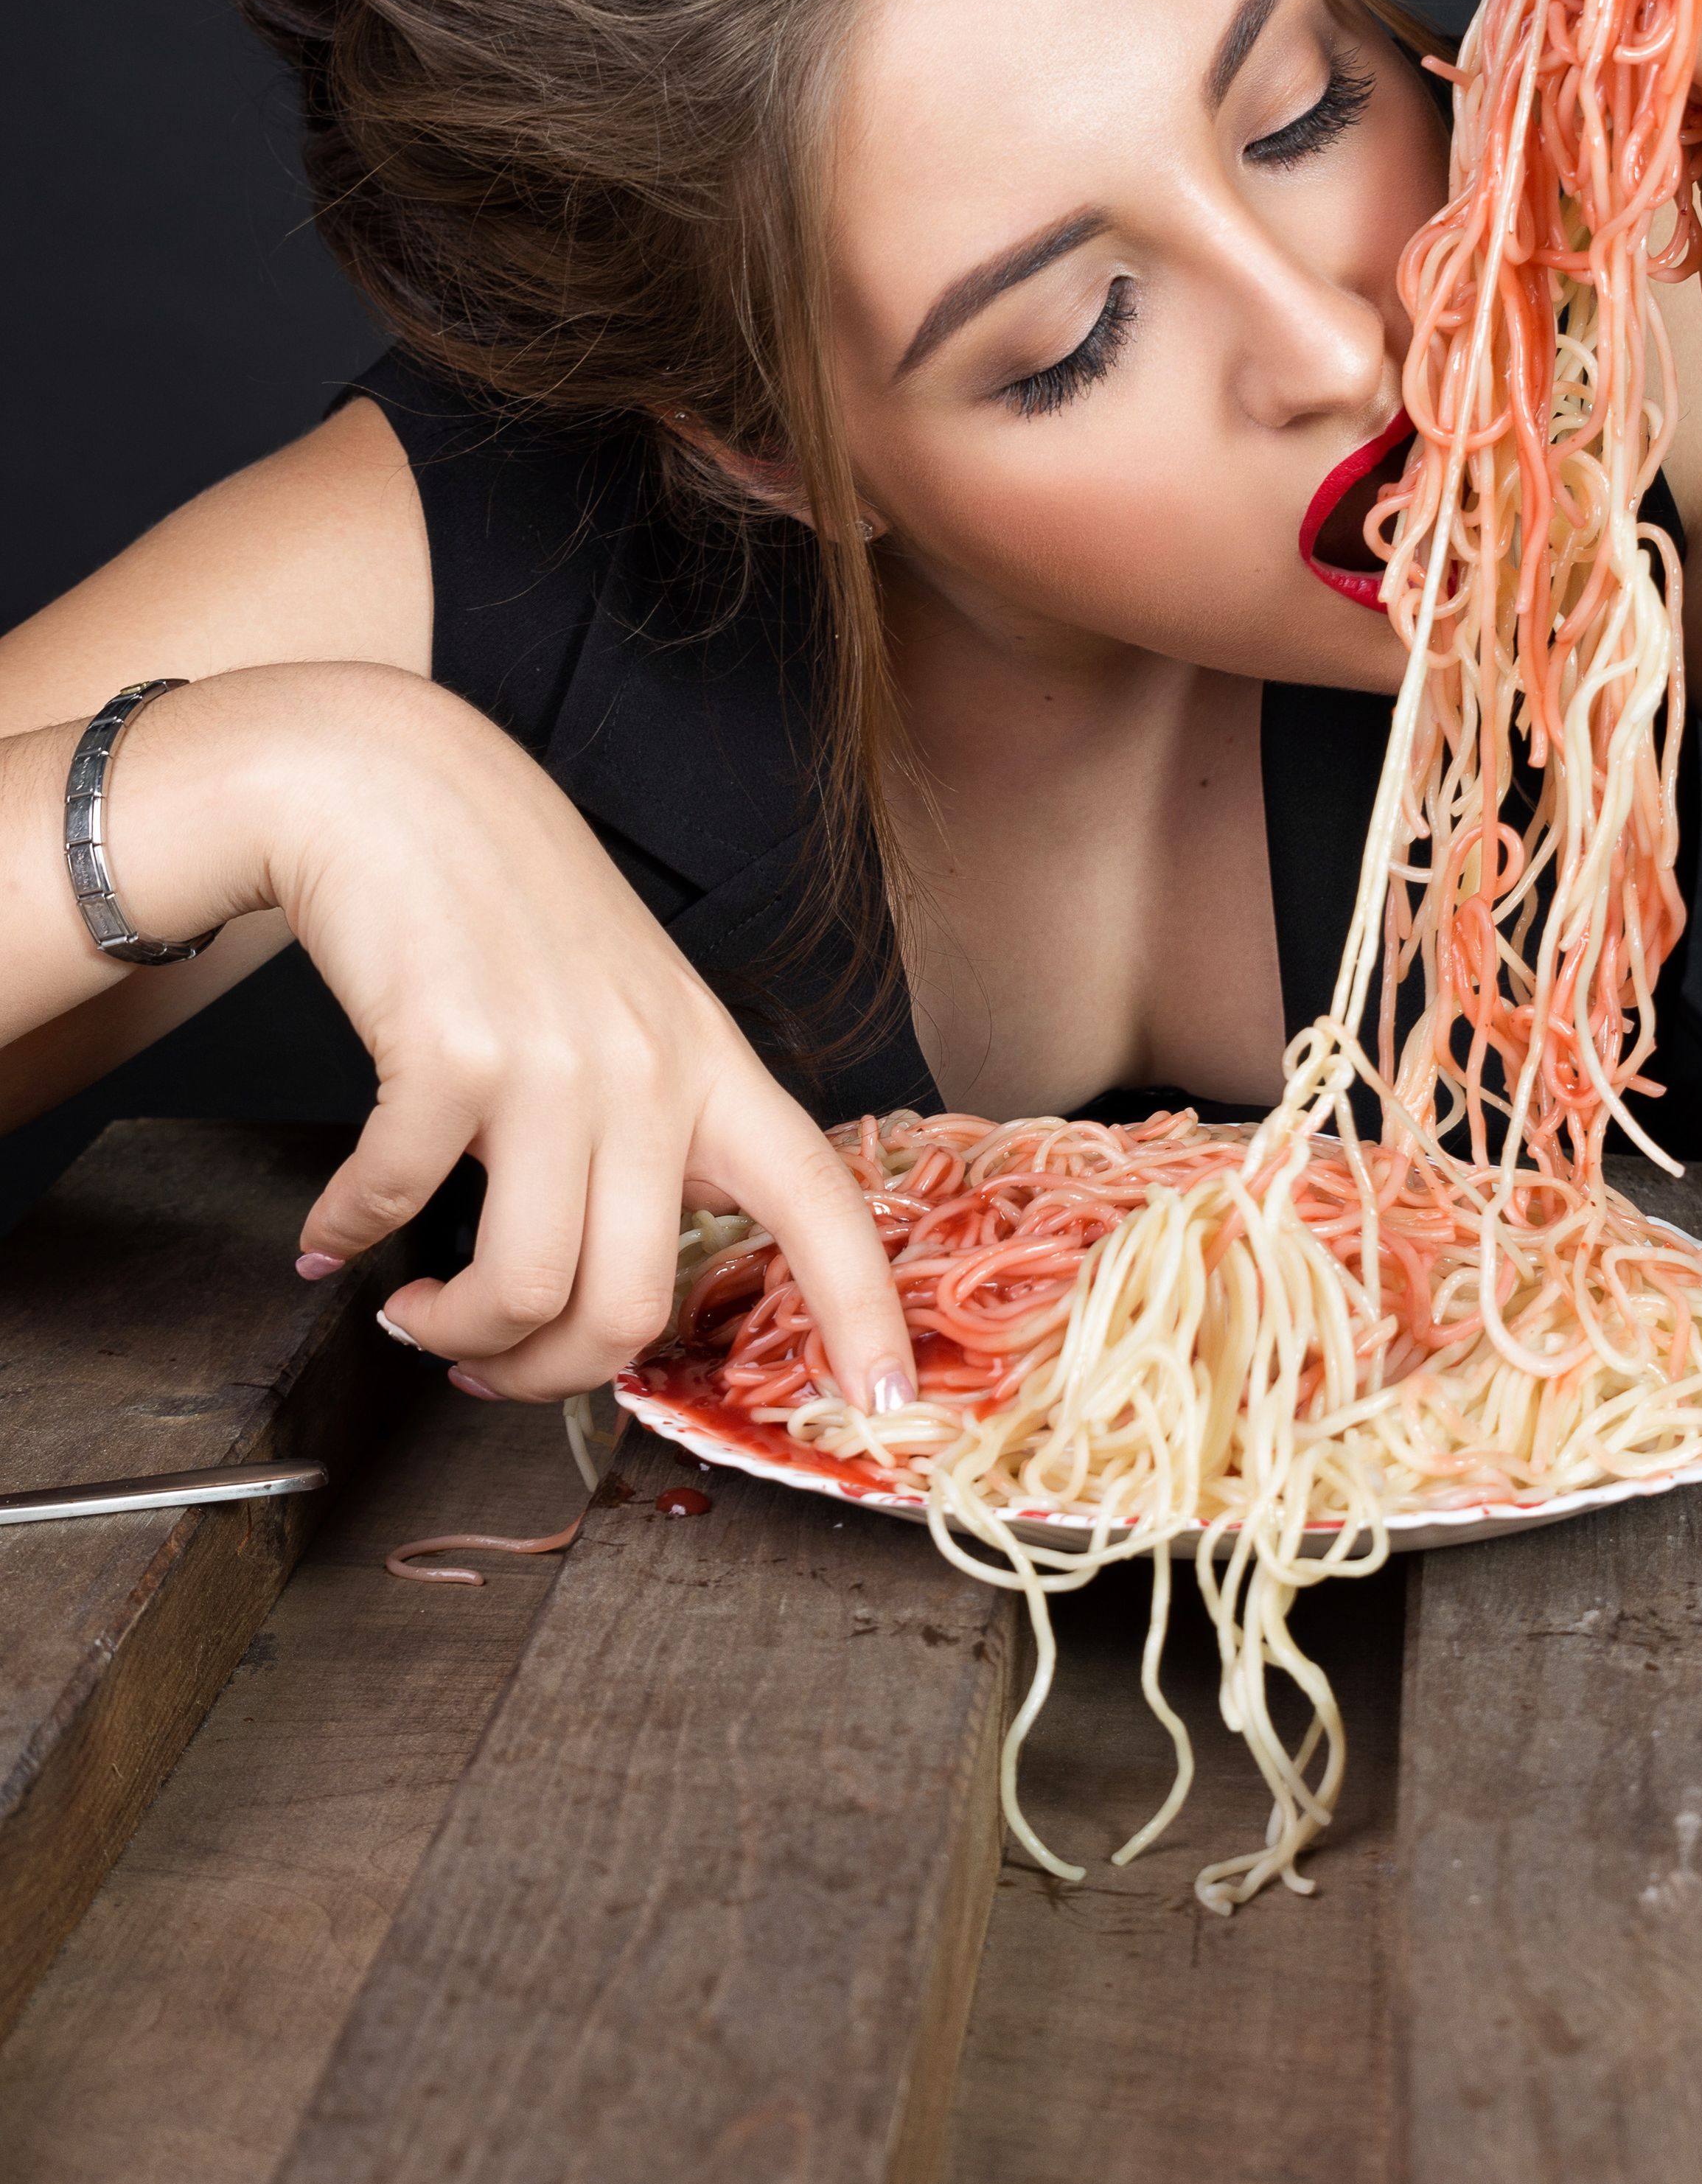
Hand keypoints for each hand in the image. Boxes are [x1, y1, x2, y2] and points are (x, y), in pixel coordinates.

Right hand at [246, 665, 914, 1408]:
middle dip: (548, 1376)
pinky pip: (400, 1207)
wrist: (397, 783)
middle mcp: (649, 1071)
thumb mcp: (626, 1005)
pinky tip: (330, 1232)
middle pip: (631, 1304)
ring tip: (416, 1318)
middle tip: (487, 1366)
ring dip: (452, 1335)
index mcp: (708, 1064)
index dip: (864, 1309)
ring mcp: (556, 1064)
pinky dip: (350, 1237)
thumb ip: (647, 1122)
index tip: (889, 1400)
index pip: (821, 1200)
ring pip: (527, 1289)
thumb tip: (620, 1265)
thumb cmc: (507, 900)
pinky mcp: (454, 1053)